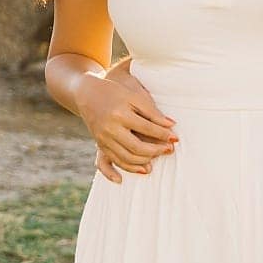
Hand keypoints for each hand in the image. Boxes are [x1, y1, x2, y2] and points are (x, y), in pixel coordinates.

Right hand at [81, 57, 176, 182]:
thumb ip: (152, 111)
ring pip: (127, 158)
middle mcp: (110, 129)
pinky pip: (116, 162)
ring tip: (159, 156)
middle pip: (137, 147)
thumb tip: (171, 125)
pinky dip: (130, 168)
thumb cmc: (115, 93)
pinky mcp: (100, 145)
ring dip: (145, 161)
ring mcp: (103, 139)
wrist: (87, 94)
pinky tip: (144, 169)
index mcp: (120, 114)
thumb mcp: (133, 97)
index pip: (147, 128)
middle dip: (156, 150)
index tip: (175, 138)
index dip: (163, 134)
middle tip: (170, 150)